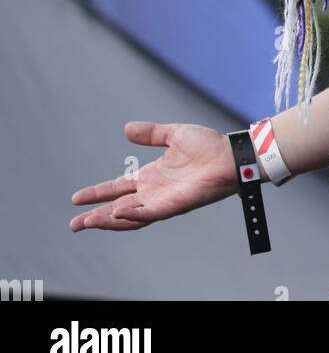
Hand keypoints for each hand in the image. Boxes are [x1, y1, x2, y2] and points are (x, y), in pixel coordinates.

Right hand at [69, 121, 238, 232]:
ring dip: (108, 221)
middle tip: (74, 224)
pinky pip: (149, 214)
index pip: (118, 188)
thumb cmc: (208, 146)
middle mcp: (153, 192)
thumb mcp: (173, 134)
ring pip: (129, 217)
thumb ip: (151, 133)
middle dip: (95, 217)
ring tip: (87, 223)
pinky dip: (132, 216)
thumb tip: (126, 128)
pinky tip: (116, 214)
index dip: (98, 193)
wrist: (230, 154)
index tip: (77, 198)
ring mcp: (162, 201)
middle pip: (118, 208)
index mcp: (151, 176)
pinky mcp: (174, 206)